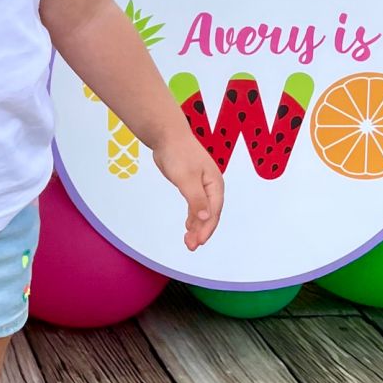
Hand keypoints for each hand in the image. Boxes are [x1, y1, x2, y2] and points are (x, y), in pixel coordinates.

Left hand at [153, 136, 223, 250]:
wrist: (167, 136)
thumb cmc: (178, 153)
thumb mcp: (186, 178)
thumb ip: (196, 199)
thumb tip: (205, 219)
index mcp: (215, 185)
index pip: (213, 212)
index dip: (206, 229)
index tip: (198, 243)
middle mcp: (212, 187)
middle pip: (209, 214)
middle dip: (201, 231)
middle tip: (191, 247)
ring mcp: (202, 186)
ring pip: (202, 211)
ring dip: (196, 227)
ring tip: (189, 242)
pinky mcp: (192, 185)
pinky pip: (195, 205)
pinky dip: (192, 217)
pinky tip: (188, 227)